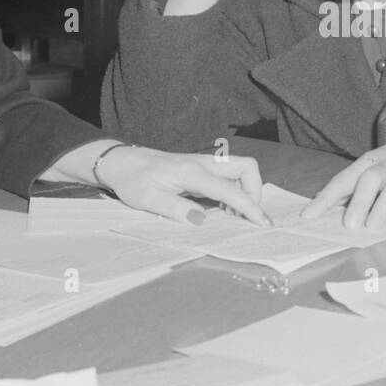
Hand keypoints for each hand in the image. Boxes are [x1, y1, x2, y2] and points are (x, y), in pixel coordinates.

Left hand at [89, 146, 269, 225]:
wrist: (123, 162)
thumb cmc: (133, 179)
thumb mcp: (147, 199)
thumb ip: (175, 209)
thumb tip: (202, 221)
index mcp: (191, 172)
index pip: (230, 188)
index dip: (249, 206)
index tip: (263, 223)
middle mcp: (203, 164)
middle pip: (246, 167)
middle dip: (255, 191)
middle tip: (247, 217)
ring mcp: (204, 165)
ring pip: (241, 170)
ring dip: (245, 193)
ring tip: (233, 217)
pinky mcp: (202, 170)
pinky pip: (229, 177)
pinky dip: (235, 193)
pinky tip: (223, 210)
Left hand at [300, 131, 385, 228]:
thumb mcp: (373, 167)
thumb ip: (351, 187)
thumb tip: (322, 208)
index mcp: (369, 163)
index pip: (344, 179)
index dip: (325, 198)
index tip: (308, 216)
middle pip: (371, 179)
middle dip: (359, 201)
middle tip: (349, 225)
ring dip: (383, 206)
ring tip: (373, 226)